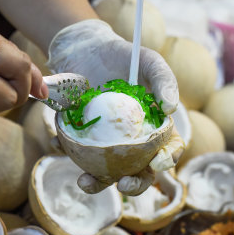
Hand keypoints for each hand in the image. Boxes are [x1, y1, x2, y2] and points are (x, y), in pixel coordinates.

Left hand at [47, 19, 181, 194]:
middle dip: (134, 185)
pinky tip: (62, 149)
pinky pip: (78, 154)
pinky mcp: (83, 139)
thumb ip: (164, 80)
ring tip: (85, 182)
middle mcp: (134, 141)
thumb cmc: (125, 57)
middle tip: (122, 184)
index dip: (168, 159)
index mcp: (156, 127)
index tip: (158, 161)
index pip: (169, 149)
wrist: (88, 50)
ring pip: (107, 172)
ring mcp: (107, 144)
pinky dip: (70, 156)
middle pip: (140, 171)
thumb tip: (171, 108)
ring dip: (98, 182)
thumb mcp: (149, 62)